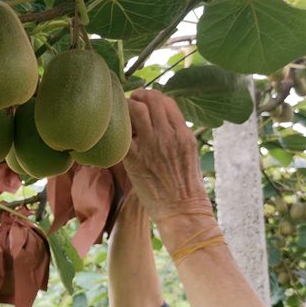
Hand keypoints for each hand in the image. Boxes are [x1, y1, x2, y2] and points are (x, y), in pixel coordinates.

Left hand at [123, 89, 211, 223]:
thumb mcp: (190, 153)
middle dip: (139, 96)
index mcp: (184, 134)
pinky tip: (115, 133)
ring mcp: (151, 145)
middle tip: (131, 102)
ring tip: (122, 115)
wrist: (182, 210)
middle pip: (152, 99)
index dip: (154, 97)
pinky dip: (117, 128)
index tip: (146, 102)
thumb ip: (177, 134)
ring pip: (135, 109)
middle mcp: (169, 135)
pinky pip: (121, 133)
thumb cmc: (186, 186)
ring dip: (126, 107)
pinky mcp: (135, 159)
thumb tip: (161, 120)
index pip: (167, 101)